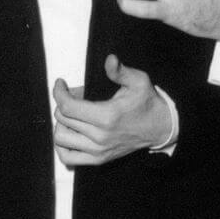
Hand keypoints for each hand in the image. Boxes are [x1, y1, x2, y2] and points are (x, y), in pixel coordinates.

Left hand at [52, 56, 172, 166]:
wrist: (160, 127)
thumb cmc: (147, 102)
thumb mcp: (138, 81)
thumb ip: (120, 71)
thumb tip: (110, 59)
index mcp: (107, 116)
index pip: (68, 106)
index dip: (59, 92)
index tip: (61, 84)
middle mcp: (100, 136)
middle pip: (62, 119)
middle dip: (63, 102)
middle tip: (74, 95)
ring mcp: (98, 150)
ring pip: (61, 138)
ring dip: (61, 123)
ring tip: (72, 114)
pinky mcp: (98, 159)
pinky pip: (68, 157)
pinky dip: (62, 146)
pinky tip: (70, 133)